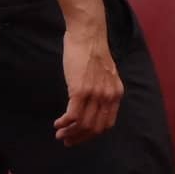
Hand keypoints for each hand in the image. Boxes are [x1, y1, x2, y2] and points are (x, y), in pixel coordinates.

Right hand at [54, 24, 122, 146]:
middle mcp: (108, 97)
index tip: (80, 136)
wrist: (87, 33)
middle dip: (80, 137)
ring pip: (83, 124)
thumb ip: (101, 89)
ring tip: (60, 133)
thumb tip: (90, 104)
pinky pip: (73, 115)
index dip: (92, 134)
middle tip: (67, 140)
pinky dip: (64, 123)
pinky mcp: (80, 90)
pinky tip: (58, 123)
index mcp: (116, 93)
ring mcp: (95, 94)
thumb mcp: (105, 73)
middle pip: (95, 128)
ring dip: (70, 132)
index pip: (106, 124)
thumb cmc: (92, 49)